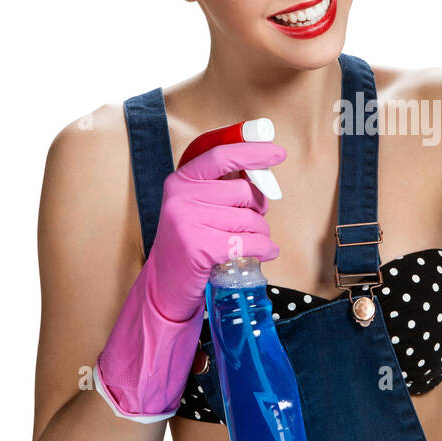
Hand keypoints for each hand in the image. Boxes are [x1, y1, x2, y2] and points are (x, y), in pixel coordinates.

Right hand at [95, 140, 285, 420]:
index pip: (221, 156)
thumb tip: (263, 177)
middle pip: (244, 191)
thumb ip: (221, 189)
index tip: (277, 153)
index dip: (253, 152)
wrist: (164, 288)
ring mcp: (187, 221)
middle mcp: (181, 196)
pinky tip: (264, 254)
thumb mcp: (197, 209)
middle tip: (252, 222)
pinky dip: (263, 249)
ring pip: (250, 219)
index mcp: (180, 181)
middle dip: (258, 208)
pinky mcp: (198, 247)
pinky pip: (249, 242)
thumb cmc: (188, 246)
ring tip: (248, 244)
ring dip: (260, 234)